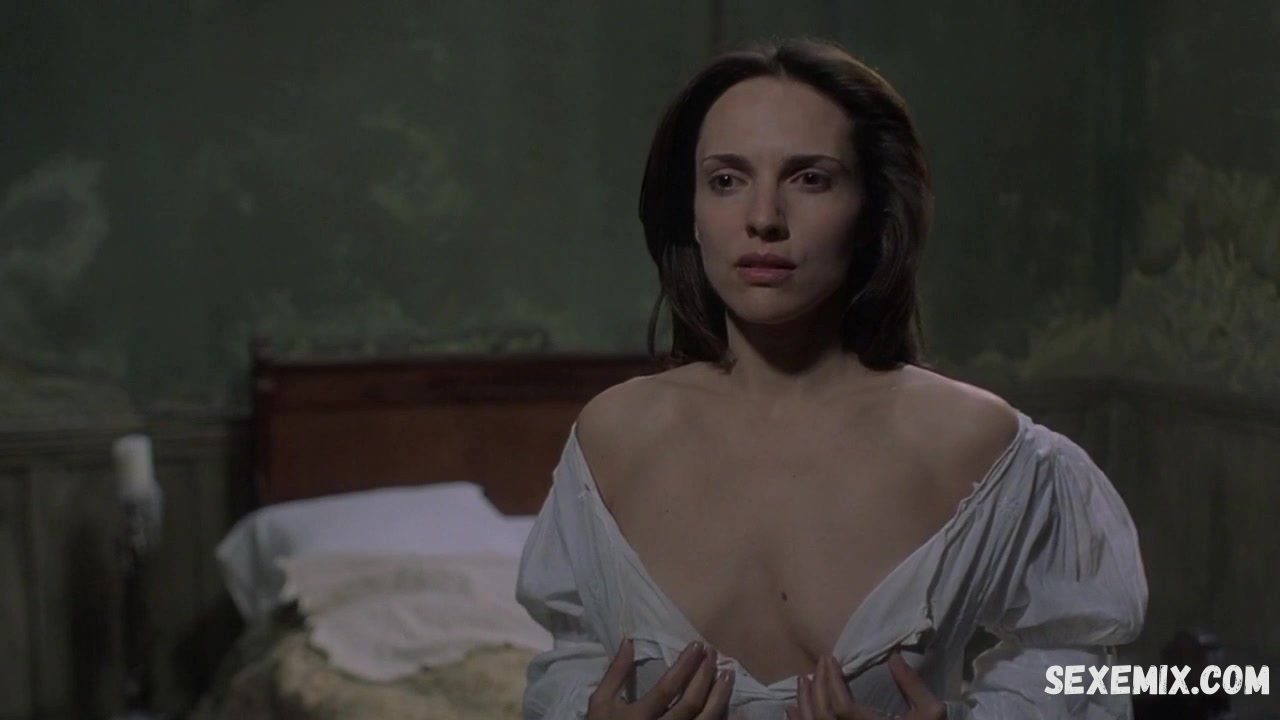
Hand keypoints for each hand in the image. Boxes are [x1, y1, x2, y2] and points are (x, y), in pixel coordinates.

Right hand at [588, 637, 736, 719]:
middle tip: (713, 654)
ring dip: (720, 697)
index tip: (697, 646)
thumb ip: (616, 673)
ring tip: (727, 675)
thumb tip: (629, 641)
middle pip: (691, 704)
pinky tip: (728, 704)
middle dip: (705, 676)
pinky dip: (721, 718)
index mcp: (638, 717)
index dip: (685, 666)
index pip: (668, 688)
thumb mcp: (601, 703)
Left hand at [786, 651, 944, 719]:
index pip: (841, 706)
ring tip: (802, 680)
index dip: (831, 681)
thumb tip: (893, 655)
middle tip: (818, 663)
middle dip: (817, 687)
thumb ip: (912, 685)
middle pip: (823, 715)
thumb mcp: (930, 713)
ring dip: (803, 702)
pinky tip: (791, 710)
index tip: (831, 659)